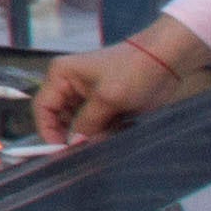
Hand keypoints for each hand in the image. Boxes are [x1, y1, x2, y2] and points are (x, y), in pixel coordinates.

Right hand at [36, 34, 198, 141]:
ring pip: (79, 123)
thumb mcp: (107, 98)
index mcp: (61, 76)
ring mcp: (88, 95)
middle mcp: (70, 85)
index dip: (48, 130)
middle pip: (59, 118)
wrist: (167, 60)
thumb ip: (87, 122)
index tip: (61, 150)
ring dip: (90, 134)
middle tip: (85, 151)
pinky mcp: (105, 103)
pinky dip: (103, 131)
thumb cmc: (132, 72)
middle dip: (72, 134)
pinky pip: (96, 123)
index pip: (43, 107)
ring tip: (105, 140)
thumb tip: (73, 144)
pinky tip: (115, 133)